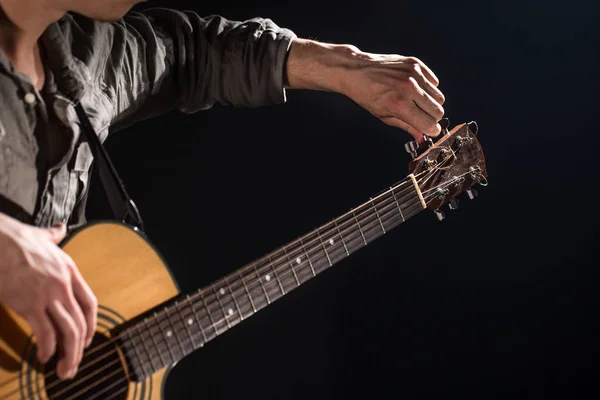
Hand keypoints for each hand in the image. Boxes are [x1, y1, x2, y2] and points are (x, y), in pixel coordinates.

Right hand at [0, 214, 96, 379]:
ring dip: (69, 353)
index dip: (91, 324)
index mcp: (69, 270)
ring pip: (69, 330)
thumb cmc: (13, 238)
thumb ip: (54, 237)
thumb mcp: (42, 236)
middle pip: (81, 322)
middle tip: (75, 363)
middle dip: (81, 346)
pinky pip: (46, 332)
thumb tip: (60, 230)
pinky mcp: (29, 304)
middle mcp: (63, 284)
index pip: (89, 303)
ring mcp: (48, 295)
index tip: (87, 338)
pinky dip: (48, 348)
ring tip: (64, 368)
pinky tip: (45, 357)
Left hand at [342, 51, 445, 143]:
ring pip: (439, 97)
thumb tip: (422, 138)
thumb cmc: (367, 96)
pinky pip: (434, 82)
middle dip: (432, 118)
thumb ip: (407, 126)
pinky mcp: (415, 64)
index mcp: (399, 105)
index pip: (430, 124)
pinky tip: (415, 89)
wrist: (356, 71)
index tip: (428, 130)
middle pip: (438, 112)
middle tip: (421, 117)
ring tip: (416, 101)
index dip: (431, 130)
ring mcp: (414, 74)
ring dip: (431, 103)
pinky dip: (428, 88)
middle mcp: (409, 88)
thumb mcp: (384, 116)